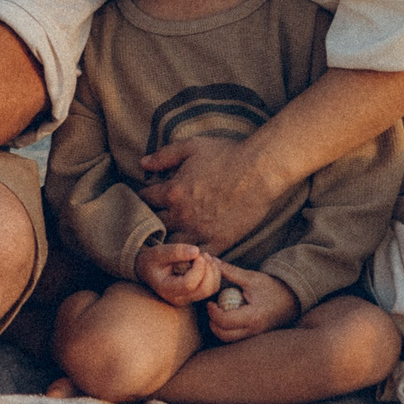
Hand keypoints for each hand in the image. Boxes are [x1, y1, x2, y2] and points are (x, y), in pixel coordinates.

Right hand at [133, 240, 224, 307]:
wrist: (149, 270)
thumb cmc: (152, 261)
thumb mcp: (158, 252)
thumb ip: (175, 251)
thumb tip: (196, 251)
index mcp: (167, 289)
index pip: (189, 284)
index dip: (198, 268)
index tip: (197, 254)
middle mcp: (179, 299)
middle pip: (204, 289)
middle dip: (208, 269)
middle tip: (202, 254)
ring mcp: (188, 299)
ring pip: (212, 288)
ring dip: (213, 270)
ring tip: (204, 256)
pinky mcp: (196, 295)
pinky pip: (213, 287)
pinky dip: (215, 273)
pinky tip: (207, 262)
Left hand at [137, 134, 275, 250]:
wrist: (260, 171)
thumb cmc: (227, 154)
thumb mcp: (192, 147)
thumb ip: (165, 155)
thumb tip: (142, 163)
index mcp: (172, 191)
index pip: (145, 199)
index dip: (143, 198)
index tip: (147, 199)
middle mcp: (182, 215)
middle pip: (155, 225)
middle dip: (152, 222)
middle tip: (154, 221)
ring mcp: (200, 231)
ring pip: (173, 246)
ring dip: (169, 243)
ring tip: (170, 240)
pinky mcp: (219, 241)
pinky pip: (199, 257)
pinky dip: (193, 257)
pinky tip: (191, 253)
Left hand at [202, 266, 300, 343]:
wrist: (293, 298)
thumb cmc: (272, 287)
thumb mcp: (251, 278)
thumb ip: (230, 271)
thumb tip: (211, 260)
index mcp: (253, 317)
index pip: (224, 321)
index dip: (212, 312)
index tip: (210, 301)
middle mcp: (253, 330)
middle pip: (224, 335)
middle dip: (213, 323)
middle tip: (211, 309)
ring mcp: (255, 335)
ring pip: (229, 339)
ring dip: (219, 328)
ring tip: (218, 312)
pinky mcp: (255, 335)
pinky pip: (236, 337)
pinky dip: (228, 330)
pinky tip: (228, 316)